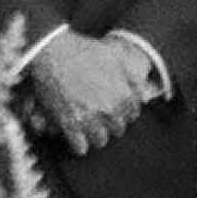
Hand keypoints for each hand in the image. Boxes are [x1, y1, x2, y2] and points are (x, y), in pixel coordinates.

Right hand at [28, 31, 143, 153]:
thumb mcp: (114, 56)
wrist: (52, 51)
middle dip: (110, 124)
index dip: (123, 111)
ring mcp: (91, 118)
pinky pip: (80, 147)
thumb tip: (144, 89)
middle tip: (99, 116)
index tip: (114, 109)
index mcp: (124, 93)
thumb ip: (132, 75)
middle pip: (118, 129)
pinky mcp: (70, 124)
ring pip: (100, 141)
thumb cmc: (82, 50)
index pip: (133, 115)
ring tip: (87, 127)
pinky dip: (78, 144)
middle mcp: (110, 108)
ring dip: (95, 135)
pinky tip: (75, 137)